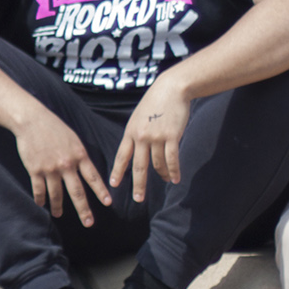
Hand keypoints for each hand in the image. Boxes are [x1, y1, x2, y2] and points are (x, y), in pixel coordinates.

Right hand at [12, 105, 111, 226]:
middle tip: (89, 223)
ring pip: (56, 194)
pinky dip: (40, 198)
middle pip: (77, 192)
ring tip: (59, 214)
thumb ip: (80, 156)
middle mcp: (66, 164)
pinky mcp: (35, 170)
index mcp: (79, 155)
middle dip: (84, 210)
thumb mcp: (73, 139)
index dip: (101, 191)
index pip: (93, 177)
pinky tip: (41, 204)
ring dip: (58, 207)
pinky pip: (39, 189)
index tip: (107, 203)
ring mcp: (50, 168)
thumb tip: (85, 171)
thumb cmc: (53, 127)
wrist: (31, 120)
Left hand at [112, 77, 191, 201]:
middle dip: (138, 184)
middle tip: (138, 199)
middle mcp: (141, 136)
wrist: (171, 89)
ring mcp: (156, 137)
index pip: (121, 156)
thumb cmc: (155, 102)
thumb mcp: (138, 116)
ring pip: (157, 164)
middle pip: (138, 166)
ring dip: (161, 175)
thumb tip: (136, 150)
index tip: (113, 184)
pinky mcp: (171, 136)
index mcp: (130, 131)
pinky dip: (173, 171)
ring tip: (165, 181)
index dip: (118, 171)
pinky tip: (175, 178)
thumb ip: (136, 133)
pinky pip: (172, 159)